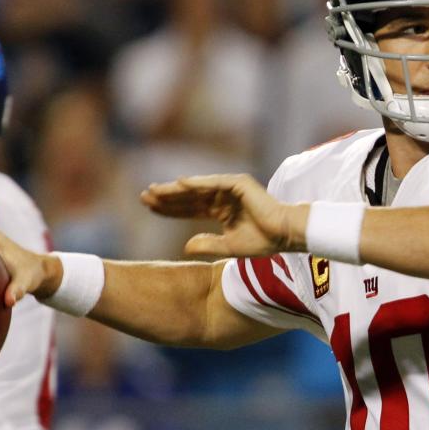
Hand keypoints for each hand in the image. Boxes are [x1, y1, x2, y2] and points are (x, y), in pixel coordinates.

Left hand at [141, 174, 309, 257]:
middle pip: (188, 197)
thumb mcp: (229, 247)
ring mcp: (230, 189)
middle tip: (143, 197)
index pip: (189, 209)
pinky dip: (197, 183)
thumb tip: (185, 246)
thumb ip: (207, 244)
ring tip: (154, 191)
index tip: (149, 209)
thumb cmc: (263, 242)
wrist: (285, 235)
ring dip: (175, 189)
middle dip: (166, 197)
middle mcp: (222, 198)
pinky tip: (179, 183)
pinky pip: (213, 183)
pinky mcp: (239, 183)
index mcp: (221, 212)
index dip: (169, 209)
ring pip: (196, 189)